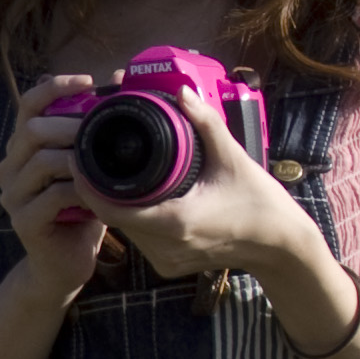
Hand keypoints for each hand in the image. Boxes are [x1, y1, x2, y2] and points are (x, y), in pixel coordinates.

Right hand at [0, 76, 115, 294]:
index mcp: (22, 149)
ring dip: (77, 158)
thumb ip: (95, 127)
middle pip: (31, 130)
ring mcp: (13, 196)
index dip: (54, 88)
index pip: (28, 105)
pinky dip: (79, 191)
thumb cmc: (80, 210)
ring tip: (103, 162)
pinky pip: (51, 197)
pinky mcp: (24, 222)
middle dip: (71, 125)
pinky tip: (98, 194)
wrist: (65, 263)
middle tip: (104, 128)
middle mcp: (9, 168)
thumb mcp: (88, 166)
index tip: (89, 81)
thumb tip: (117, 78)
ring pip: (40, 161)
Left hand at [83, 81, 333, 292]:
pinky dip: (134, 220)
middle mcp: (165, 248)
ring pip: (126, 231)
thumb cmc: (261, 201)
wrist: (280, 246)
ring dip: (116, 206)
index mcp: (175, 222)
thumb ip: (206, 123)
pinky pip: (141, 241)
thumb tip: (180, 91)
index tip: (79, 158)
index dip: (87, 185)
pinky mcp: (170, 267)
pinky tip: (135, 199)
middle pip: (114, 218)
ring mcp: (166, 262)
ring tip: (108, 175)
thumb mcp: (233, 158)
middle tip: (91, 159)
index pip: (111, 208)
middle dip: (99, 190)